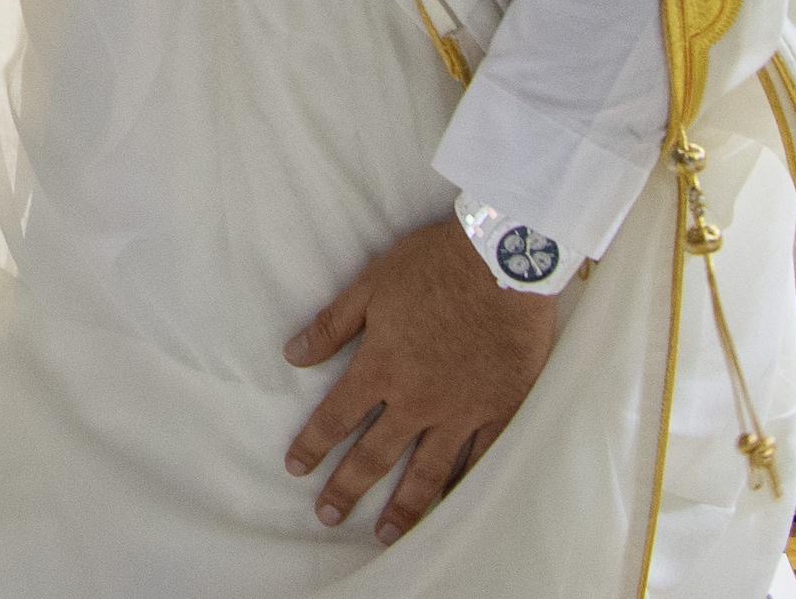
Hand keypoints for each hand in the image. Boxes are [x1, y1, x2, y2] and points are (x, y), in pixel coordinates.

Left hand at [282, 216, 563, 544]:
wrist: (503, 261)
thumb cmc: (435, 265)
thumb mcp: (371, 284)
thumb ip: (332, 325)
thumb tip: (292, 355)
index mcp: (381, 367)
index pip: (336, 417)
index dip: (312, 444)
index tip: (295, 468)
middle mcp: (417, 400)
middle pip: (375, 455)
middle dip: (347, 488)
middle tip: (327, 516)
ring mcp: (461, 411)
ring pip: (426, 471)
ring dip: (403, 507)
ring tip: (386, 533)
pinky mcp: (500, 410)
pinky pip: (480, 460)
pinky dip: (464, 486)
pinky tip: (451, 506)